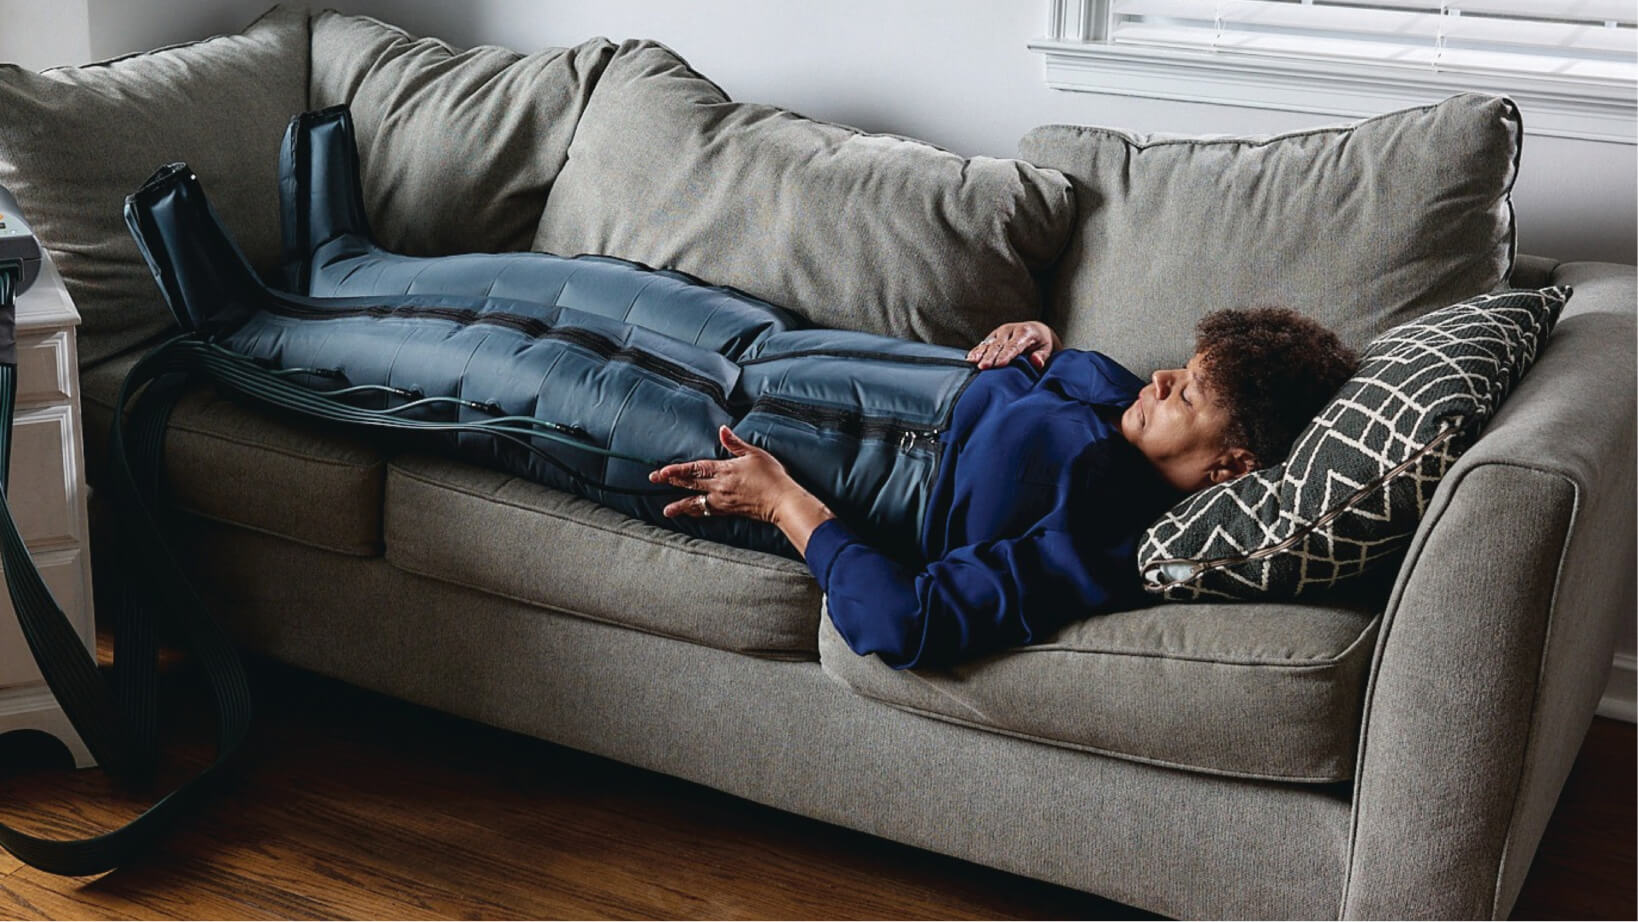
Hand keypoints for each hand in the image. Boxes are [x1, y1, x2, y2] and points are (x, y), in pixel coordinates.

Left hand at [650, 426, 807, 523]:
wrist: (782, 501)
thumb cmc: (772, 476)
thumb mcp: (754, 454)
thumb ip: (735, 443)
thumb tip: (722, 430)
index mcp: (724, 471)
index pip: (695, 469)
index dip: (676, 470)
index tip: (661, 471)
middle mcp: (719, 488)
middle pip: (690, 484)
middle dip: (671, 481)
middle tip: (653, 480)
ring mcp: (723, 502)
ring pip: (696, 502)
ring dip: (680, 504)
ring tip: (667, 510)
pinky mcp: (730, 511)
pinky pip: (708, 511)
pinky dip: (697, 511)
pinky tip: (692, 512)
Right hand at [966, 320, 1061, 369]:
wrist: (1036, 331)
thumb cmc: (1041, 343)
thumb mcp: (1047, 348)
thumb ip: (1042, 356)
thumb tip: (1036, 362)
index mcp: (1024, 332)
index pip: (1013, 346)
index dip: (1006, 355)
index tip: (999, 365)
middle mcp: (1010, 330)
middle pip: (998, 345)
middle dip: (990, 356)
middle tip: (984, 367)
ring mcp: (999, 332)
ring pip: (989, 344)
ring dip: (981, 353)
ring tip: (973, 363)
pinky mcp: (993, 336)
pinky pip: (983, 343)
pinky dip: (977, 351)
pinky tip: (970, 358)